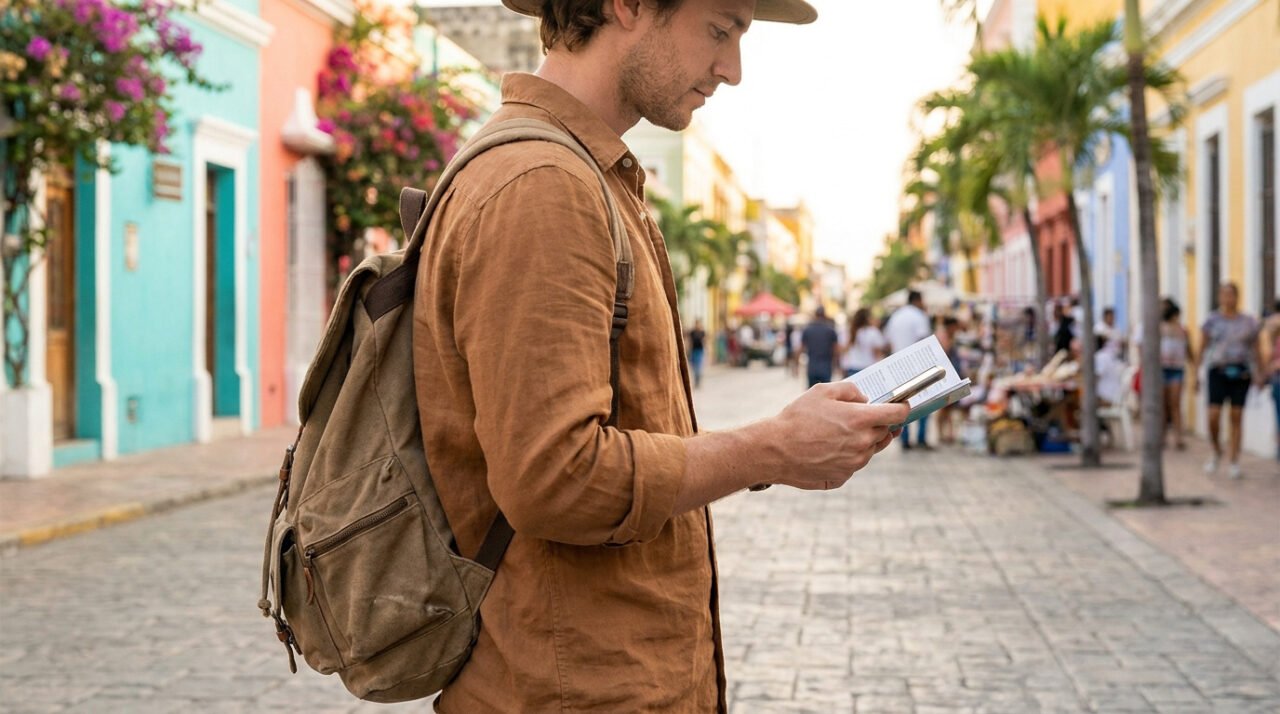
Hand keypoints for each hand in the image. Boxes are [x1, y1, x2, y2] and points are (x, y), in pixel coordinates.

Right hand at [767, 381, 909, 490]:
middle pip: (885, 433)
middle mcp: (862, 444)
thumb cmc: (796, 418)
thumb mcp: (822, 391)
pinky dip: (847, 456)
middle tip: (862, 418)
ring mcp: (854, 464)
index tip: (902, 406)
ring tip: (838, 433)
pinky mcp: (843, 477)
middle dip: (879, 424)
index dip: (902, 408)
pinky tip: (828, 449)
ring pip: (870, 450)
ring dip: (863, 440)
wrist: (774, 450)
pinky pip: (853, 464)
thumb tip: (865, 399)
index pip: (897, 414)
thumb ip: (850, 390)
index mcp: (860, 420)